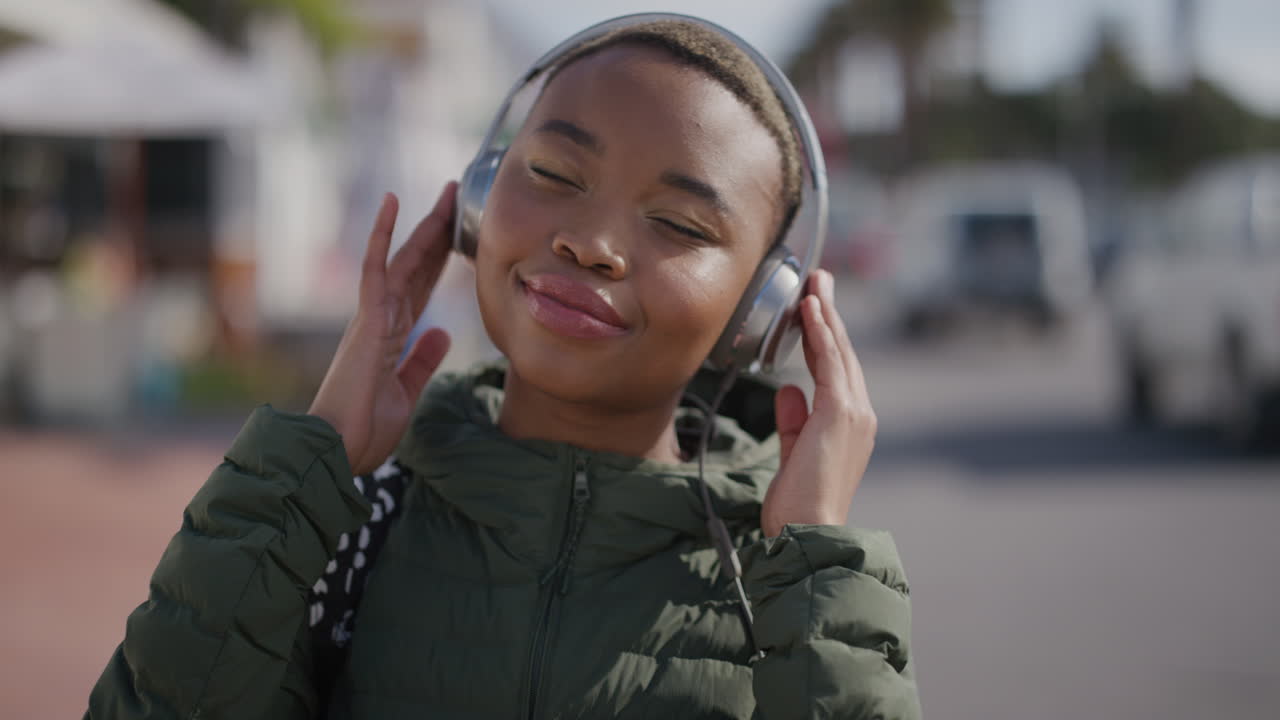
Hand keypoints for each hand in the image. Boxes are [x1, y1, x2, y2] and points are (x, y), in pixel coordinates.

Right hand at [308, 183, 457, 475]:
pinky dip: (384, 235)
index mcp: (392, 335)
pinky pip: (376, 268)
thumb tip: (442, 333)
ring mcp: (373, 316)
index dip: (440, 258)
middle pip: (417, 265)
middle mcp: (382, 318)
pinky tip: (393, 203)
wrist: (339, 450)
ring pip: (404, 259)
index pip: (422, 287)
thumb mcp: (407, 392)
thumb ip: (422, 360)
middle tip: (458, 195)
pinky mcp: (366, 319)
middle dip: (439, 232)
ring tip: (446, 193)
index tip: (460, 232)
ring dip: (425, 225)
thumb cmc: (364, 429)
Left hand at [762, 269, 875, 536]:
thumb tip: (788, 389)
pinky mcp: (840, 412)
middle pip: (842, 353)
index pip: (835, 370)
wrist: (809, 533)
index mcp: (849, 425)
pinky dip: (820, 332)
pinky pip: (830, 362)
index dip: (824, 336)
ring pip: (839, 351)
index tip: (813, 307)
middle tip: (820, 280)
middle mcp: (859, 414)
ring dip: (825, 314)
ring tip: (816, 283)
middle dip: (829, 315)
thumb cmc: (798, 505)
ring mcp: (854, 412)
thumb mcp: (794, 454)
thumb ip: (794, 421)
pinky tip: (809, 309)